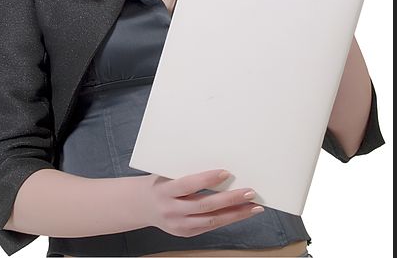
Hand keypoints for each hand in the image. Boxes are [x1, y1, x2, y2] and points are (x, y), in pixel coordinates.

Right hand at [139, 169, 263, 236]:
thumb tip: (218, 162)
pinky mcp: (186, 233)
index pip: (188, 185)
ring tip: (253, 206)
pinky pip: (210, 227)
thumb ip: (187, 170)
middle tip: (249, 192)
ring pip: (211, 220)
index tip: (226, 172)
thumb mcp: (167, 172)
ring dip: (235, 214)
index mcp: (165, 190)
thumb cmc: (160, 182)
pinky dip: (227, 219)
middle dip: (230, 199)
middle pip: (204, 205)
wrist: (143, 205)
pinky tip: (241, 213)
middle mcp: (172, 210)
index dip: (207, 179)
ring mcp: (179, 225)